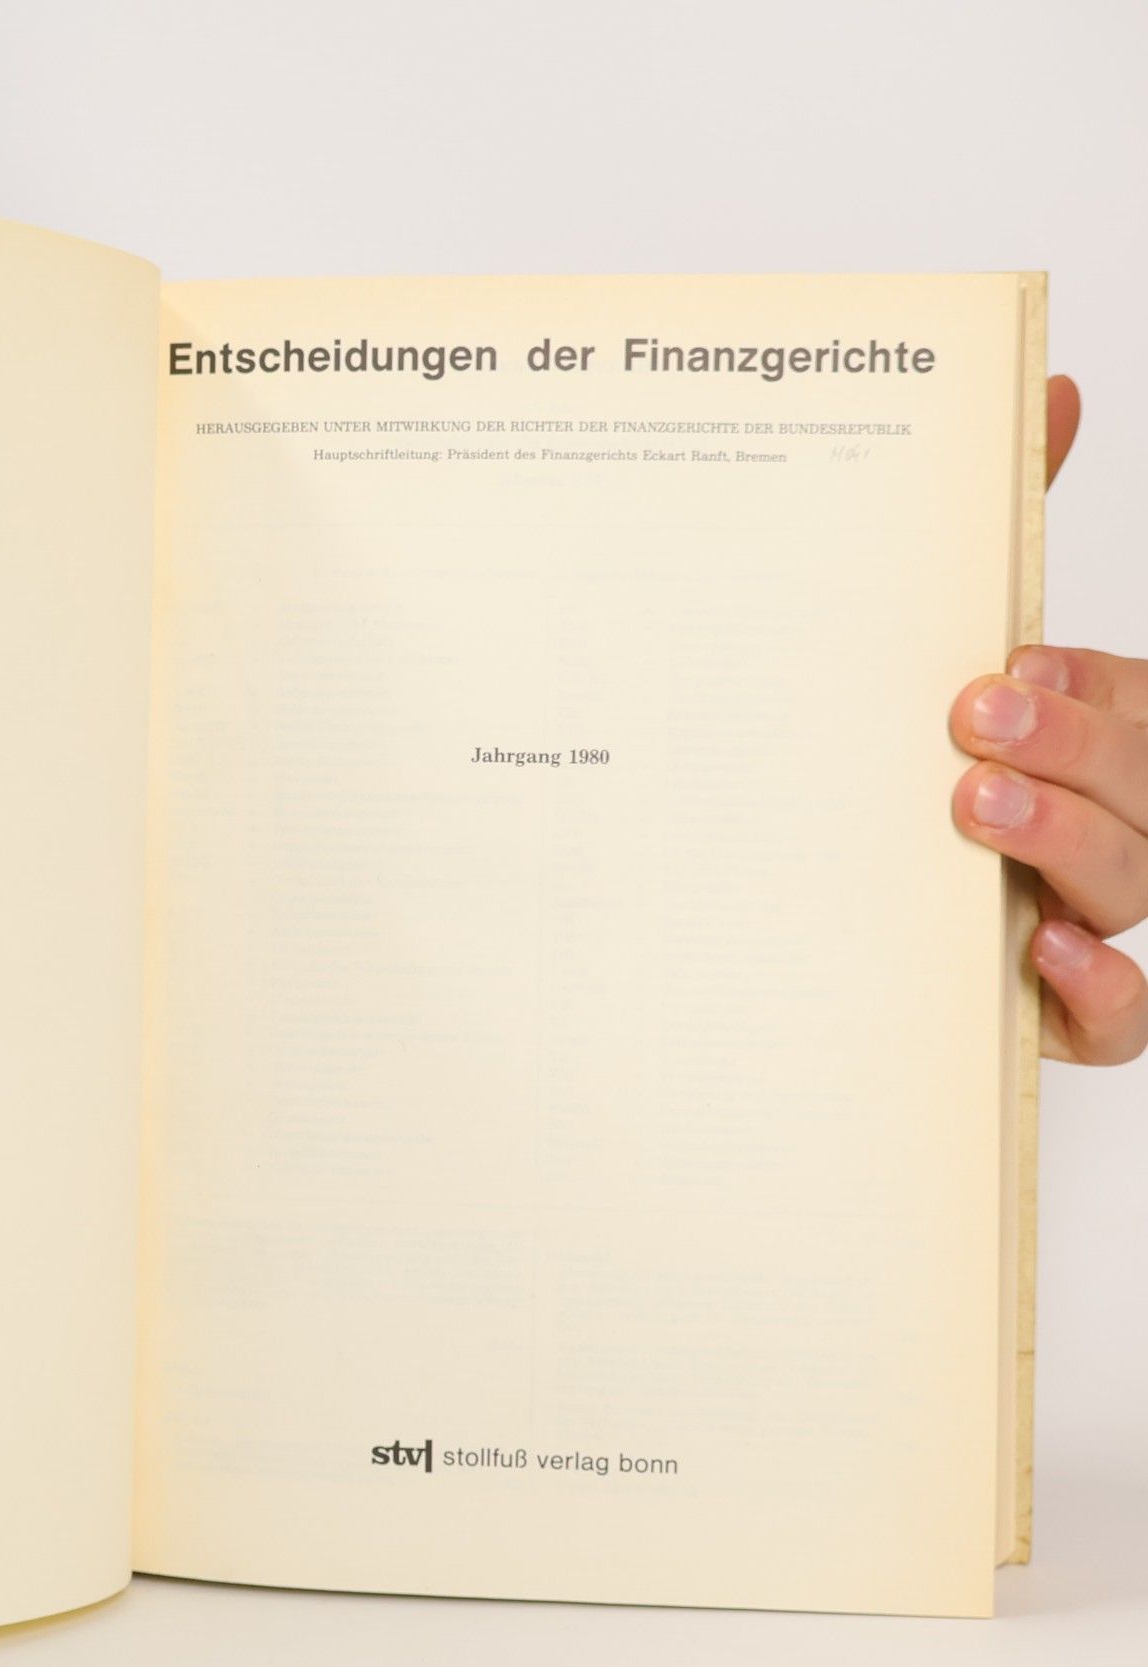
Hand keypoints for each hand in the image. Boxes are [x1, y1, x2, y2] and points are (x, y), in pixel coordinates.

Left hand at [949, 376, 1146, 1064]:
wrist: (815, 921)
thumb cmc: (902, 775)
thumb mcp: (938, 653)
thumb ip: (1005, 526)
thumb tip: (1054, 380)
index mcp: (1092, 737)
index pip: (1132, 702)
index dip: (1088, 686)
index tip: (1005, 663)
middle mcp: (1104, 822)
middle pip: (1144, 786)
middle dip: (1076, 744)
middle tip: (974, 715)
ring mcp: (1090, 919)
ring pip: (1131, 884)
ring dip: (1066, 842)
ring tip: (974, 805)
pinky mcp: (1062, 1014)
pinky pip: (1119, 1023)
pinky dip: (1099, 994)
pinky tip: (1042, 953)